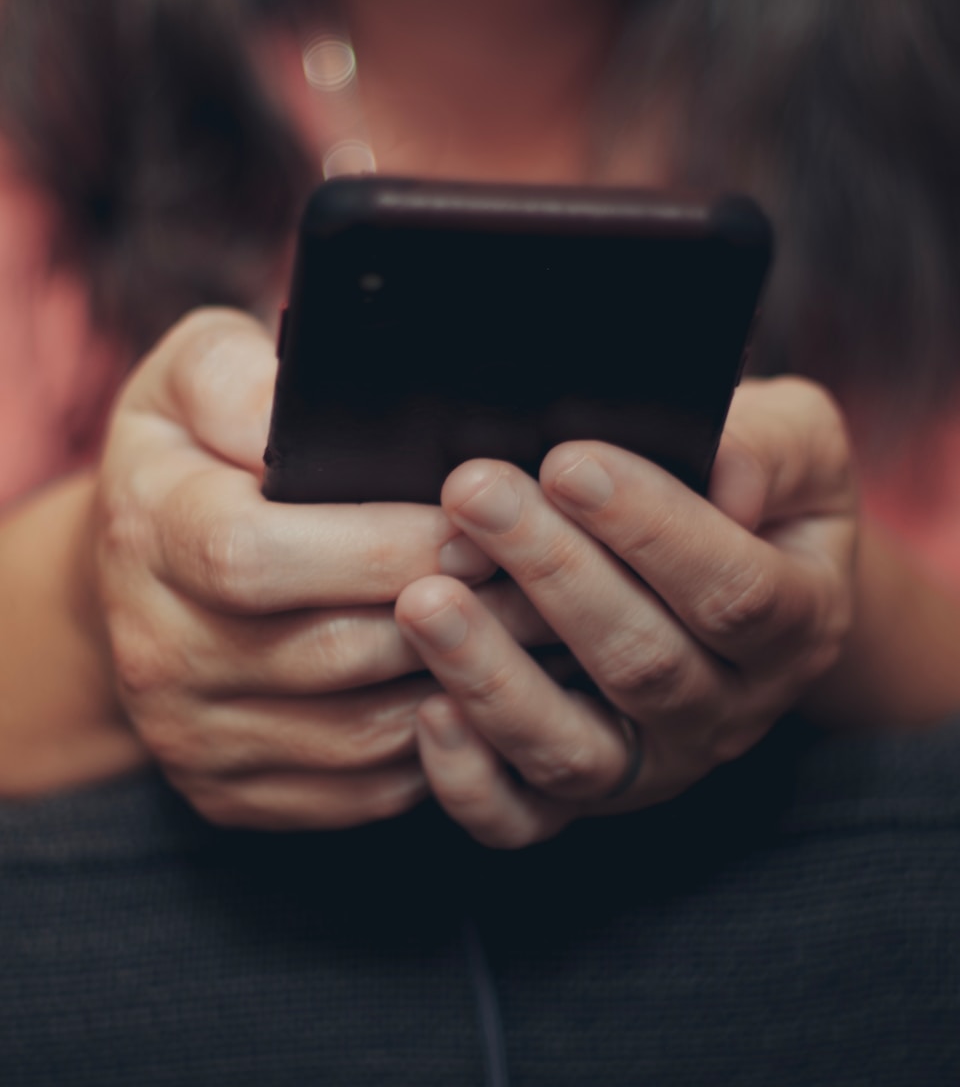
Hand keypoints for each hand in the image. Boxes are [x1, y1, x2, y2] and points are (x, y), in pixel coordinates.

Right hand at [94, 308, 549, 828]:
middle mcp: (158, 649)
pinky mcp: (231, 791)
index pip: (259, 556)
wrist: (134, 568)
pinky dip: (438, 749)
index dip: (380, 545)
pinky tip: (491, 698)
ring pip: (360, 734)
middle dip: (457, 615)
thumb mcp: (194, 377)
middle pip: (331, 651)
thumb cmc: (189, 454)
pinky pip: (358, 789)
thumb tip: (307, 412)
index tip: (475, 529)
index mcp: (148, 533)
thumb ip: (240, 377)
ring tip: (542, 640)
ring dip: (464, 689)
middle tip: (548, 584)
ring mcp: (192, 735)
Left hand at [395, 378, 856, 846]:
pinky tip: (429, 710)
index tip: (568, 463)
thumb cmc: (759, 496)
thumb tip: (724, 472)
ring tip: (425, 600)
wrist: (741, 583)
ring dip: (493, 677)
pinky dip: (471, 779)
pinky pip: (524, 817)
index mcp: (798, 624)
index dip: (652, 528)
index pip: (734, 589)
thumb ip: (774, 450)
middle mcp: (730, 711)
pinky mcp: (584, 794)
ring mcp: (653, 763)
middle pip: (643, 663)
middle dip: (551, 573)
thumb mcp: (800, 445)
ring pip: (576, 751)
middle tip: (474, 493)